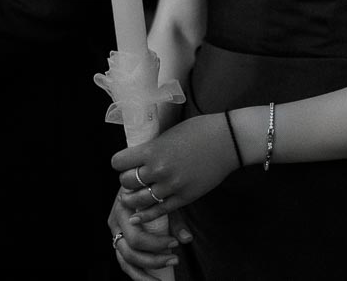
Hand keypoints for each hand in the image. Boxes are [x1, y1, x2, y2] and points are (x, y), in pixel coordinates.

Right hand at [106, 187, 188, 279]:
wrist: (138, 180)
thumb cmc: (151, 188)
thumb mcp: (163, 199)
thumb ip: (174, 219)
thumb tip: (187, 239)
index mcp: (123, 209)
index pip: (136, 237)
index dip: (156, 245)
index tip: (175, 244)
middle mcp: (115, 223)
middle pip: (129, 252)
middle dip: (153, 260)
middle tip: (175, 259)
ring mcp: (115, 234)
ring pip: (125, 261)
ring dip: (144, 274)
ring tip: (163, 280)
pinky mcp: (118, 241)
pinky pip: (125, 263)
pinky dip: (138, 275)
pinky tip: (153, 280)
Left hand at [111, 114, 240, 224]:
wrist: (227, 141)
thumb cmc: (199, 130)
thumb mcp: (168, 134)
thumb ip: (152, 147)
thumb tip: (137, 155)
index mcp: (152, 150)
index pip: (118, 162)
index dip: (119, 163)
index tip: (123, 163)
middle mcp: (158, 170)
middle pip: (126, 182)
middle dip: (125, 180)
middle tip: (130, 178)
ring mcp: (171, 186)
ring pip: (139, 200)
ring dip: (132, 199)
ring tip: (130, 197)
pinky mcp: (184, 198)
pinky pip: (159, 211)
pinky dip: (146, 215)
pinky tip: (138, 216)